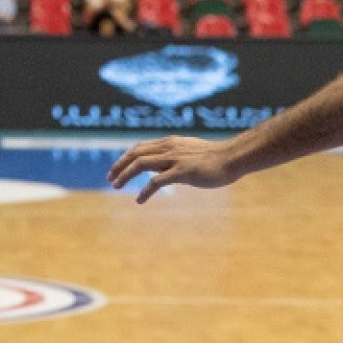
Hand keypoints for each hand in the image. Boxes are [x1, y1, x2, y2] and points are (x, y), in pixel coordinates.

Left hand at [108, 136, 240, 203]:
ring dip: (125, 175)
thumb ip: (171, 158)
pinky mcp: (182, 172)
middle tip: (110, 179)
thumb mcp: (187, 153)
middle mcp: (168, 148)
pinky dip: (144, 191)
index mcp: (168, 142)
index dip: (124, 157)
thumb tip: (157, 169)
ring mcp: (174, 159)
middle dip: (119, 166)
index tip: (115, 169)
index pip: (139, 147)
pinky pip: (156, 181)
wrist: (233, 157)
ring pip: (140, 164)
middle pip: (134, 154)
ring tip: (116, 186)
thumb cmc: (213, 158)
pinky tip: (139, 200)